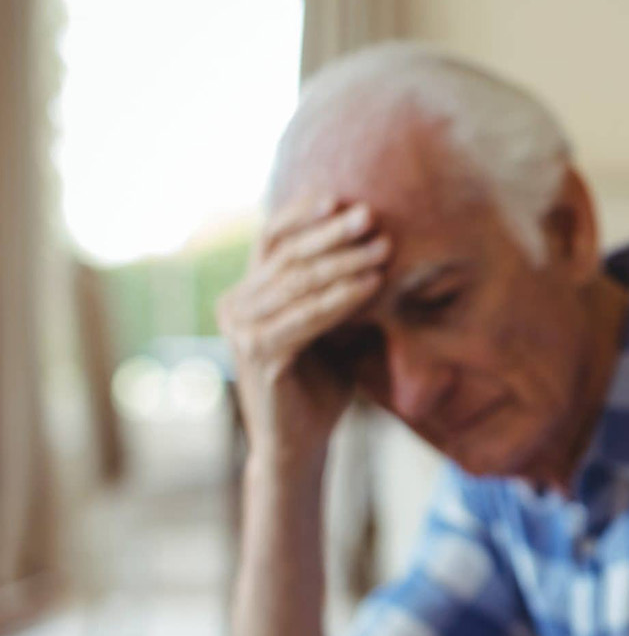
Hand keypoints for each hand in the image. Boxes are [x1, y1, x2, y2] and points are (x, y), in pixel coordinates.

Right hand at [217, 196, 391, 477]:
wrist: (301, 440)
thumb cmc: (321, 378)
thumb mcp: (330, 322)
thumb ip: (335, 286)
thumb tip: (375, 237)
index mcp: (248, 290)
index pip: (272, 237)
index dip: (303, 213)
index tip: (341, 195)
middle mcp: (235, 305)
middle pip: (288, 255)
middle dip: (333, 233)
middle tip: (372, 215)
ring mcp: (242, 330)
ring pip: (298, 283)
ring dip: (345, 263)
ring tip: (384, 247)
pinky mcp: (258, 354)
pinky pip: (307, 317)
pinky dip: (342, 299)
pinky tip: (373, 286)